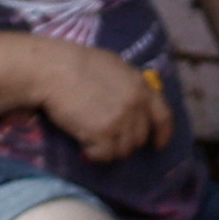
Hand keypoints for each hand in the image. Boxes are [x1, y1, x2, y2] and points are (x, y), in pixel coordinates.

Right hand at [37, 35, 171, 160]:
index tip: (157, 144)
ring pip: (123, 150)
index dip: (162, 134)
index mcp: (141, 86)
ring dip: (109, 150)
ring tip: (92, 141)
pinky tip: (85, 148)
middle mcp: (136, 105)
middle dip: (125, 142)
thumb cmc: (77, 63)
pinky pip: (105, 156)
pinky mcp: (103, 134)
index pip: (164, 117)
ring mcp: (121, 121)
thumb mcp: (114, 66)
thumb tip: (133, 102)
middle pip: (139, 138)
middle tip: (106, 138)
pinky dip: (95, 156)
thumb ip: (128, 85)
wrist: (54, 69)